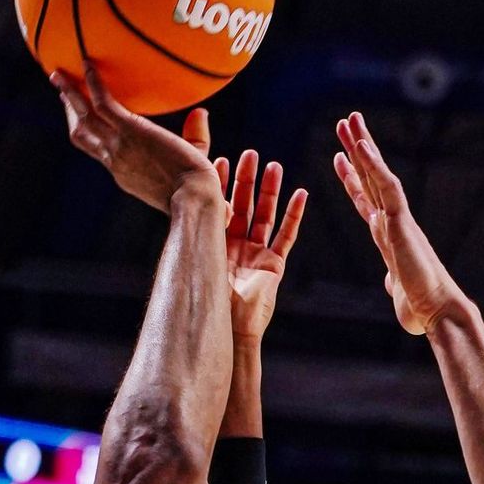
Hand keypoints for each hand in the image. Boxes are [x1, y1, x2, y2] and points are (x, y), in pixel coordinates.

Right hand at [52, 66, 221, 212]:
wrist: (194, 198)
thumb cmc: (200, 186)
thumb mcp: (194, 161)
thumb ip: (195, 137)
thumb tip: (201, 113)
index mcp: (123, 171)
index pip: (98, 149)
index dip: (86, 130)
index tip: (81, 114)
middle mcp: (114, 159)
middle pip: (81, 134)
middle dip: (69, 112)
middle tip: (61, 90)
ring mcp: (119, 146)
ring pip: (84, 117)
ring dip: (69, 95)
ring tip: (58, 73)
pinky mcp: (130, 132)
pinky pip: (103, 104)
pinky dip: (94, 84)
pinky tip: (89, 64)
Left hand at [214, 141, 306, 346]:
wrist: (225, 328)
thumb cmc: (206, 297)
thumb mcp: (198, 255)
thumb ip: (196, 228)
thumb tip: (183, 195)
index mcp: (214, 244)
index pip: (219, 206)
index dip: (221, 184)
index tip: (220, 159)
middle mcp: (235, 247)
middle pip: (244, 206)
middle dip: (246, 180)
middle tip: (249, 155)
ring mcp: (256, 256)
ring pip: (265, 216)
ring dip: (269, 191)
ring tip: (273, 165)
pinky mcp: (274, 266)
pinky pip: (287, 236)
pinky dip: (295, 215)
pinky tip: (301, 193)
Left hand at [334, 111, 463, 335]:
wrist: (437, 311)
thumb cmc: (421, 307)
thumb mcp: (398, 290)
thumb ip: (393, 282)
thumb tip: (392, 283)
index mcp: (387, 234)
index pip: (366, 198)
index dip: (353, 177)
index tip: (340, 158)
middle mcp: (392, 221)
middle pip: (370, 177)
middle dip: (357, 149)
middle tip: (346, 121)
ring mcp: (397, 218)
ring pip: (377, 174)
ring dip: (363, 146)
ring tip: (349, 120)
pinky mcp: (402, 222)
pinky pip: (386, 187)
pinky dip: (374, 166)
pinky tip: (361, 146)